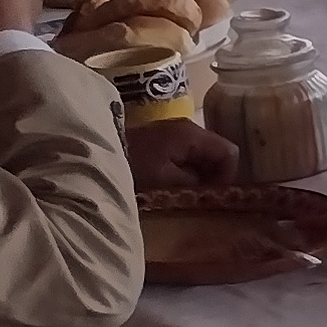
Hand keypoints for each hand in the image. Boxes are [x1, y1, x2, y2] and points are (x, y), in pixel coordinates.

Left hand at [125, 115, 240, 188]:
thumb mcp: (166, 180)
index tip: (214, 195)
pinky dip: (187, 170)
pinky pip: (187, 154)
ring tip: (187, 193)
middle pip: (217, 152)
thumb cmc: (134, 165)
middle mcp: (188, 128)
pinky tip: (175, 184)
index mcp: (193, 135)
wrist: (97, 152)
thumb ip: (194, 183)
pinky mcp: (163, 138)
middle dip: (214, 176)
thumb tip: (211, 189)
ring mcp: (175, 132)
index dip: (228, 175)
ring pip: (202, 154)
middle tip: (202, 198)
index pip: (229, 152)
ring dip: (199, 174)